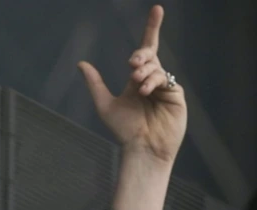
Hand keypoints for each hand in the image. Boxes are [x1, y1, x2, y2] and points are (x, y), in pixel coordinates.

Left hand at [78, 5, 186, 163]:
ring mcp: (166, 88)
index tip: (157, 9)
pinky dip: (153, 81)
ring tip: (136, 84)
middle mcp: (153, 81)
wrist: (141, 148)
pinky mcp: (176, 95)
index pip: (146, 51)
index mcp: (138, 80)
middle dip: (141, 55)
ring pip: (156, 67)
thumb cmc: (124, 131)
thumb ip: (95, 84)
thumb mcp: (104, 105)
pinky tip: (145, 91)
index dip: (152, 29)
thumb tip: (81, 63)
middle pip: (150, 55)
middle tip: (131, 65)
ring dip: (145, 72)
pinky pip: (165, 78)